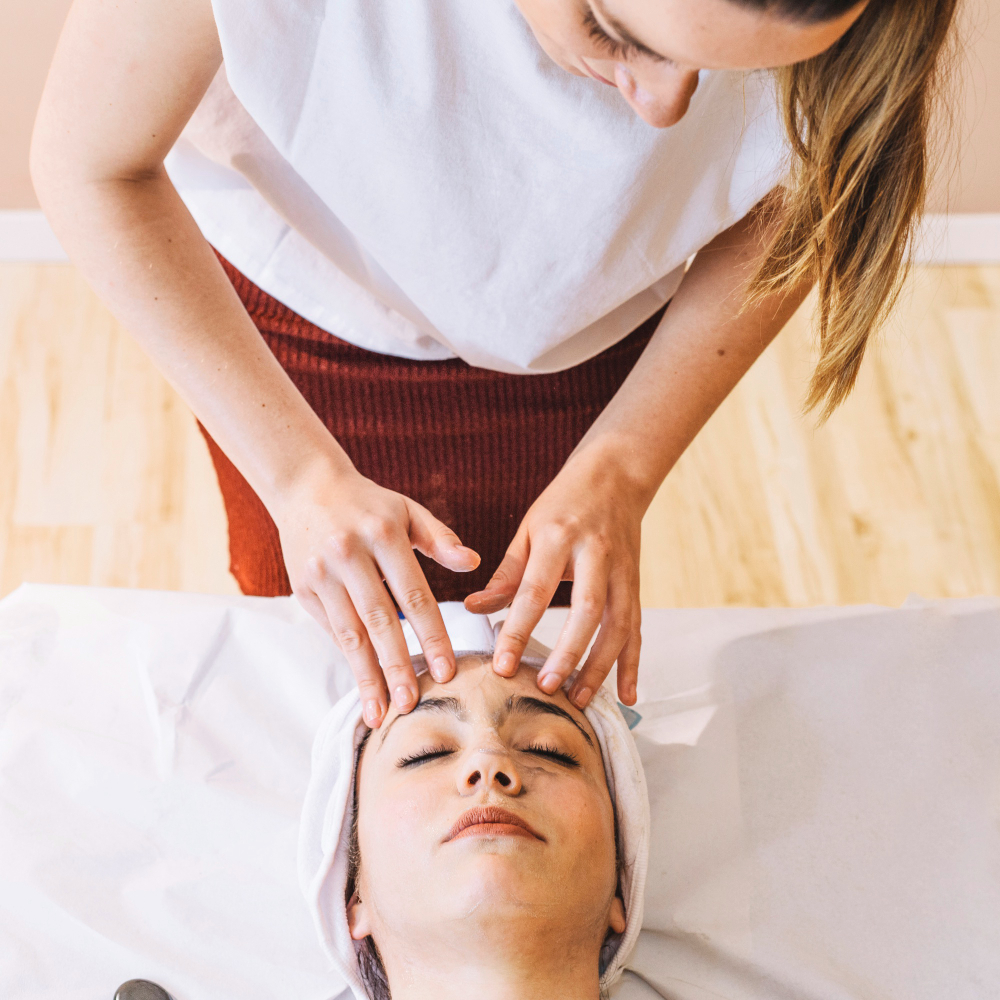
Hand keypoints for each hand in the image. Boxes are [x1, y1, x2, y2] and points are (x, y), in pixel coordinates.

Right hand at [274, 459, 479, 727]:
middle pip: (378, 621)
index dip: (432, 636)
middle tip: (412, 705)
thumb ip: (440, 538)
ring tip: (381, 712)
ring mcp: (320, 572)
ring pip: (348, 633)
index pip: (415, 595)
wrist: (305, 485)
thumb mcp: (407, 510)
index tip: (447, 671)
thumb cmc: (369, 504)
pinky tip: (363, 685)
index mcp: (383, 534)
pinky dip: (347, 658)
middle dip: (396, 667)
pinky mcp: (301, 586)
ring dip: (366, 676)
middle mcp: (349, 554)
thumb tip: (474, 562)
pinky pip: (330, 628)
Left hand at [464, 445, 644, 708]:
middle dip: (567, 653)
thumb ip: (506, 573)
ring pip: (618, 624)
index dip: (519, 630)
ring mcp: (622, 569)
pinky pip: (637, 627)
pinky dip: (633, 662)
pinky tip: (626, 694)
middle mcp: (595, 554)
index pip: (536, 590)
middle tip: (545, 688)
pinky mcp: (638, 581)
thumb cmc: (563, 503)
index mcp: (558, 537)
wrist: (616, 474)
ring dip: (600, 666)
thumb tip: (473, 609)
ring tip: (578, 699)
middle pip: (586, 611)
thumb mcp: (528, 529)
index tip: (502, 665)